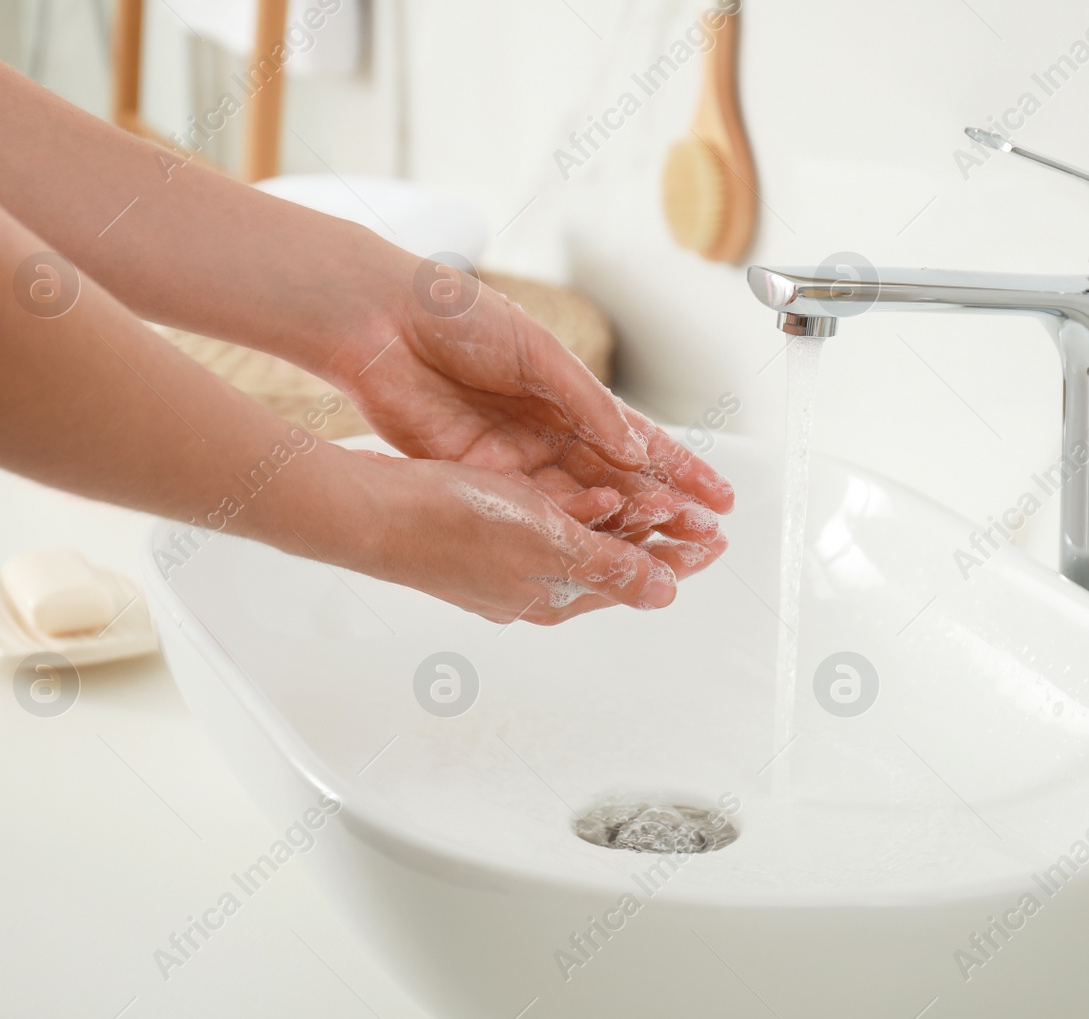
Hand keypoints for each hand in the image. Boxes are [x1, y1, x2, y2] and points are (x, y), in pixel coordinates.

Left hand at [328, 260, 734, 553]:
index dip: (679, 468)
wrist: (382, 321)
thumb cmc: (458, 315)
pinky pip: (527, 507)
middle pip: (612, 480)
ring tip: (663, 546)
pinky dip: (563, 524)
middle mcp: (545, 430)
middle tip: (702, 536)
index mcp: (567, 393)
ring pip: (576, 502)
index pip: (635, 440)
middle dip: (660, 508)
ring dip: (619, 525)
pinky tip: (597, 540)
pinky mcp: (475, 475)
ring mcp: (511, 458)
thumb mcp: (537, 353)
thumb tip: (634, 450)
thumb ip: (586, 404)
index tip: (718, 495)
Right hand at [353, 454, 727, 623]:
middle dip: (661, 539)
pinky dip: (577, 506)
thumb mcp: (549, 546)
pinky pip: (545, 523)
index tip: (716, 539)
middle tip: (702, 521)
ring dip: (625, 520)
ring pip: (582, 540)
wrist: (372, 512)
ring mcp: (506, 561)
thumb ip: (611, 566)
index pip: (636, 578)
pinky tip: (588, 491)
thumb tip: (664, 592)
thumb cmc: (452, 526)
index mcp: (557, 595)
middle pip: (614, 560)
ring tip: (662, 504)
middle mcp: (535, 584)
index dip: (680, 557)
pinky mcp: (481, 532)